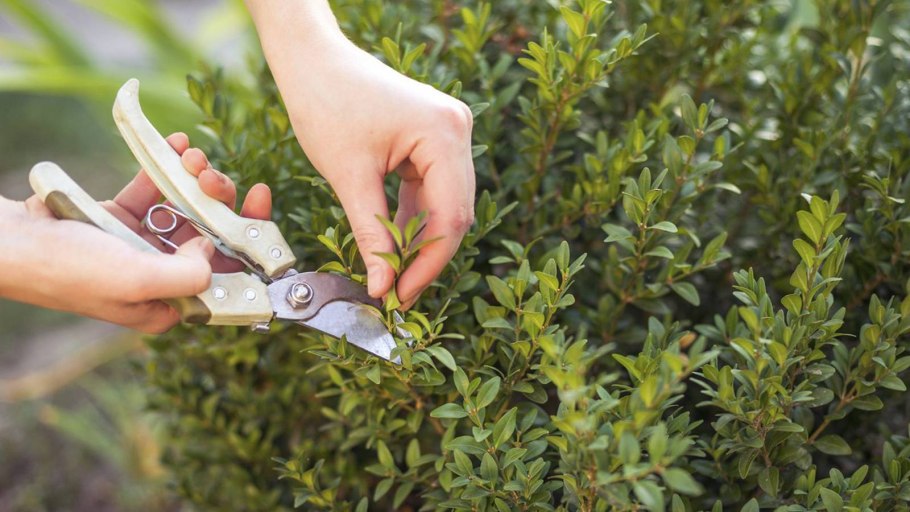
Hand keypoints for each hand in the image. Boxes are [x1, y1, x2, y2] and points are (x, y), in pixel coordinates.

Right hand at [0, 133, 271, 332]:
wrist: (8, 240)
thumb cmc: (68, 268)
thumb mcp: (136, 280)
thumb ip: (187, 274)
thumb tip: (211, 251)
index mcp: (168, 305)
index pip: (227, 278)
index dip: (250, 243)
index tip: (260, 205)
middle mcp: (159, 278)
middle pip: (211, 237)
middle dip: (220, 202)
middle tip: (216, 177)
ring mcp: (139, 246)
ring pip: (186, 208)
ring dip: (194, 179)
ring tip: (191, 155)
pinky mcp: (118, 218)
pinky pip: (154, 190)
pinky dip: (165, 167)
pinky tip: (175, 143)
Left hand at [247, 0, 475, 308]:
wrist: (312, 60)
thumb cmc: (325, 104)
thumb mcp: (349, 176)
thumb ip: (371, 235)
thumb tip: (383, 287)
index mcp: (445, 134)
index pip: (450, 216)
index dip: (427, 263)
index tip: (401, 297)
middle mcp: (457, 130)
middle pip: (454, 213)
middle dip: (425, 256)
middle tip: (397, 294)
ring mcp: (448, 134)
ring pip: (444, 205)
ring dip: (419, 241)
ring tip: (393, 277)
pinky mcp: (433, 139)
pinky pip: (431, 190)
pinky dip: (412, 219)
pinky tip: (393, 246)